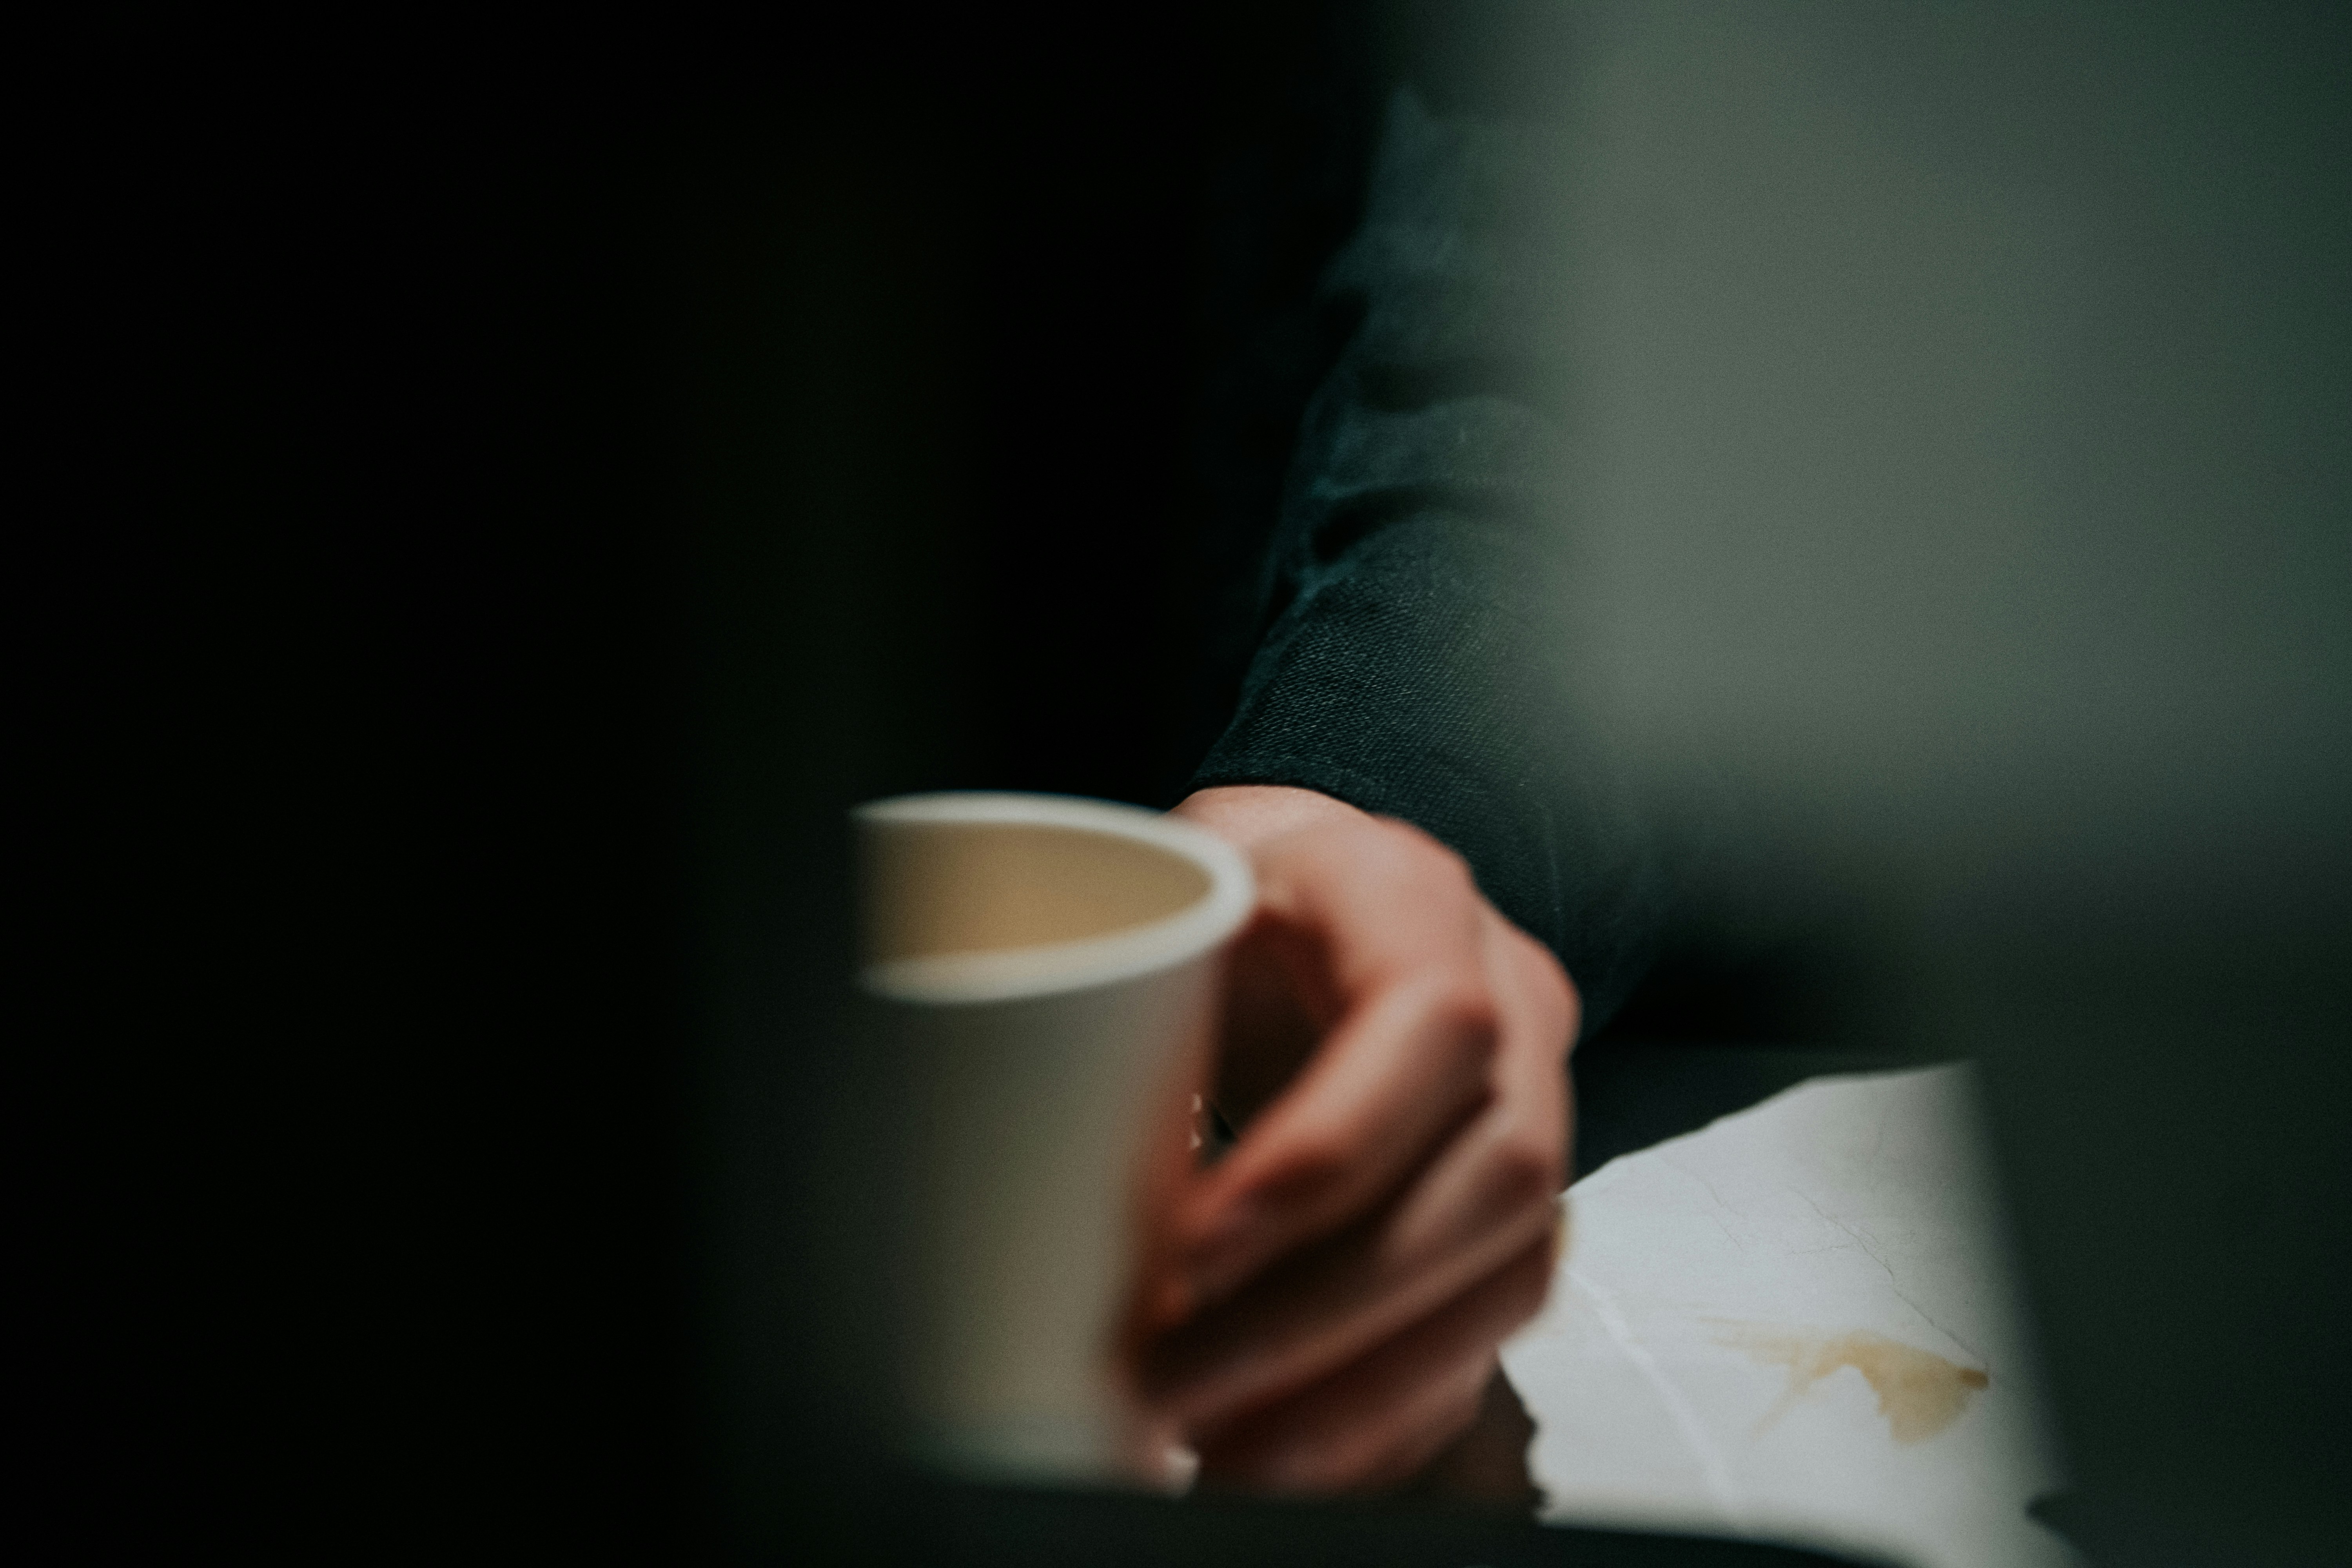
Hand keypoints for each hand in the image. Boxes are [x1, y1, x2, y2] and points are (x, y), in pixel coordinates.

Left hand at [1134, 785, 1575, 1492]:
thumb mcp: (1165, 904)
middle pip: (1495, 1175)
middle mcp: (1512, 996)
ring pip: (1511, 1270)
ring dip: (1363, 1387)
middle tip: (1175, 1384)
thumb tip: (1036, 1173)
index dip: (1328, 1153)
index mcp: (1409, 893)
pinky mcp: (1518, 1202)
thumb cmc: (1217, 899)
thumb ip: (1127, 1002)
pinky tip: (1277, 1454)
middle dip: (1330, 1310)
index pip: (1431, 1022)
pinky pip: (1489, 1329)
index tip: (1194, 1254)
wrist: (1308, 888)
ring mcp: (1537, 1101)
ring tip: (1222, 1457)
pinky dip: (1385, 1411)